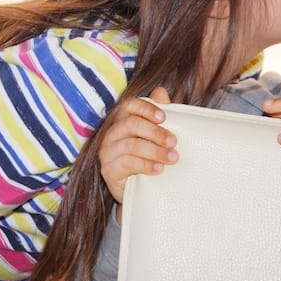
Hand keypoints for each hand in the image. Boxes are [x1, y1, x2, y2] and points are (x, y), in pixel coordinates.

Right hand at [99, 87, 175, 203]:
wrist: (138, 188)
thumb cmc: (146, 156)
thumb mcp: (154, 135)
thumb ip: (158, 114)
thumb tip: (161, 92)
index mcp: (121, 119)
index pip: (128, 105)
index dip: (146, 108)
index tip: (163, 117)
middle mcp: (110, 133)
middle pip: (131, 124)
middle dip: (155, 132)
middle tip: (173, 142)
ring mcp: (107, 152)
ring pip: (131, 145)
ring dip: (155, 151)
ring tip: (172, 157)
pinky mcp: (108, 170)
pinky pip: (127, 163)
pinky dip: (146, 165)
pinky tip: (159, 169)